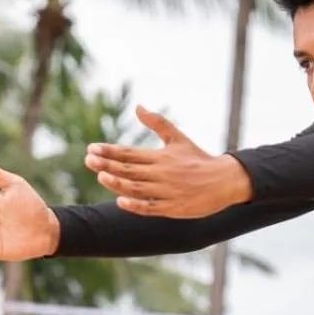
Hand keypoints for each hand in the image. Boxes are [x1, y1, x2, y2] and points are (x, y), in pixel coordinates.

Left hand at [84, 106, 252, 217]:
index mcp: (161, 156)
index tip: (91, 149)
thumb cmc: (198, 159)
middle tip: (89, 159)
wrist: (224, 181)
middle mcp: (162, 173)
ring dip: (118, 182)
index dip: (109, 151)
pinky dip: (136, 205)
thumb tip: (138, 106)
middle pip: (129, 169)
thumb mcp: (178, 138)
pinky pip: (150, 207)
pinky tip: (120, 201)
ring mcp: (167, 191)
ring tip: (100, 176)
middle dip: (108, 164)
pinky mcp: (172, 208)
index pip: (130, 153)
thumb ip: (157, 123)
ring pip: (137, 187)